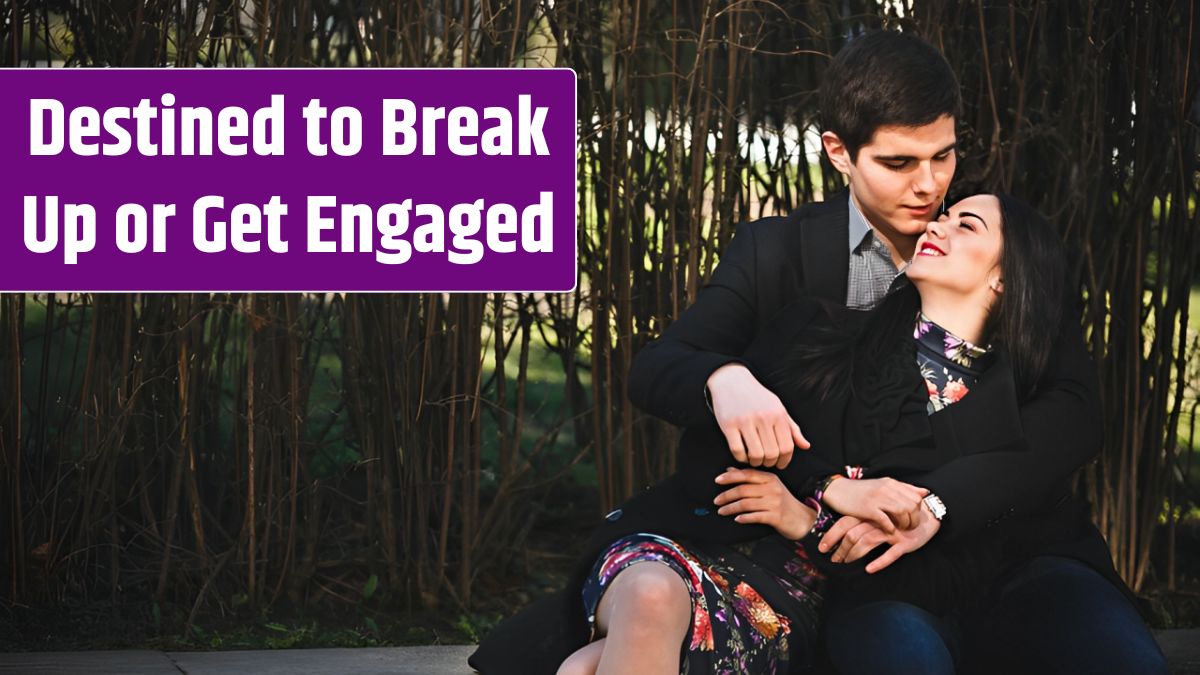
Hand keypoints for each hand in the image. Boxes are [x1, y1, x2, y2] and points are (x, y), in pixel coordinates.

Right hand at [706, 364, 809, 468]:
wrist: (731, 381)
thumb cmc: (757, 396)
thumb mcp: (778, 408)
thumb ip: (792, 428)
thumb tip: (805, 446)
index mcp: (778, 414)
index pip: (787, 447)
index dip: (785, 460)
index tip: (780, 464)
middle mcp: (763, 417)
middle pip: (771, 453)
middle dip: (770, 463)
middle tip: (766, 462)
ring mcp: (745, 421)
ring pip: (755, 455)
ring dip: (756, 462)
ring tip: (755, 459)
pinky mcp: (728, 424)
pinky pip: (737, 450)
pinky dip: (741, 458)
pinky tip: (743, 455)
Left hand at [713, 467, 814, 539]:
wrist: (803, 519)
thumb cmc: (783, 502)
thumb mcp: (769, 486)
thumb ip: (751, 478)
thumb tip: (729, 470)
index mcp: (770, 478)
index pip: (746, 474)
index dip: (730, 477)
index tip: (717, 480)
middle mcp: (772, 488)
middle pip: (743, 490)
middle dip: (726, 495)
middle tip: (716, 501)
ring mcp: (775, 502)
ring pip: (746, 504)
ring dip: (731, 508)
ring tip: (722, 511)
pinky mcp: (776, 517)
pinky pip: (755, 516)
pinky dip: (744, 518)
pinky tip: (737, 519)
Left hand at [818, 503, 941, 572]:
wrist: (929, 514)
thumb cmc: (900, 518)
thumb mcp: (880, 517)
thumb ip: (864, 522)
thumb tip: (843, 535)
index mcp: (871, 515)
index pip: (845, 522)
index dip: (832, 535)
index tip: (822, 547)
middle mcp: (879, 522)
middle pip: (853, 533)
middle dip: (840, 548)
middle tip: (833, 560)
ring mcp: (893, 532)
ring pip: (867, 542)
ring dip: (854, 555)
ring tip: (845, 564)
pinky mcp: (905, 543)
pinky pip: (891, 553)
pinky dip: (879, 562)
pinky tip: (869, 569)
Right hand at [820, 477, 927, 532]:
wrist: (838, 490)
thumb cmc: (862, 490)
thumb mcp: (884, 485)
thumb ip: (904, 488)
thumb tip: (925, 492)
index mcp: (891, 483)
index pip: (916, 497)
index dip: (919, 510)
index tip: (914, 518)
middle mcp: (886, 489)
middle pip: (912, 505)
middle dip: (914, 519)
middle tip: (909, 527)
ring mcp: (877, 498)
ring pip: (902, 512)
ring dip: (904, 524)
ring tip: (900, 529)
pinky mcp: (867, 508)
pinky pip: (885, 520)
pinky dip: (890, 527)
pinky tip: (889, 530)